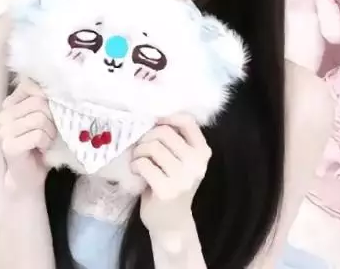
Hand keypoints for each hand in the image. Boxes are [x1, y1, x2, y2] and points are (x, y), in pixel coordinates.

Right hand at [0, 79, 57, 194]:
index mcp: (10, 104)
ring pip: (39, 118)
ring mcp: (4, 130)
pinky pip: (38, 135)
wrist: (28, 178)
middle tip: (50, 131)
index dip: (46, 95)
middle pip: (38, 102)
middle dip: (52, 117)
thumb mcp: (43, 118)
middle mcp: (3, 115)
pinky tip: (42, 149)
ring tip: (46, 140)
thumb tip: (58, 88)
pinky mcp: (9, 145)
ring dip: (50, 132)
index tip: (52, 109)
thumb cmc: (39, 145)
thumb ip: (44, 102)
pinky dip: (46, 142)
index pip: (29, 85)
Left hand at [132, 114, 210, 242]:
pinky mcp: (166, 190)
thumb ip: (176, 140)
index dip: (168, 117)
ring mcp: (183, 178)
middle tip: (141, 148)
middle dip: (147, 137)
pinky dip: (136, 164)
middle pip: (164, 132)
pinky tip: (137, 171)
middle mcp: (197, 164)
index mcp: (202, 152)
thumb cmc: (172, 184)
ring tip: (138, 160)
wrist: (171, 223)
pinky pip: (144, 164)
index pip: (188, 121)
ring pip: (152, 147)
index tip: (155, 123)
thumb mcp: (182, 160)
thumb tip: (154, 117)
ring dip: (139, 151)